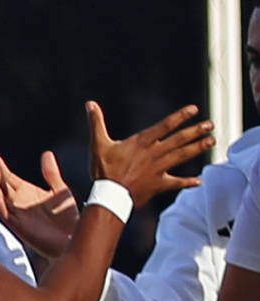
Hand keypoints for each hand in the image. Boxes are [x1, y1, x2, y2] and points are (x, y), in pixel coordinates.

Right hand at [0, 152, 82, 262]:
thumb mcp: (60, 190)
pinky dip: (0, 203)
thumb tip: (46, 154)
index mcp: (27, 192)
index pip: (9, 178)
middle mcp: (19, 202)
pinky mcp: (19, 225)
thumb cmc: (67, 218)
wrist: (74, 239)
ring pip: (1, 198)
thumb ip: (51, 173)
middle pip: (2, 185)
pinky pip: (5, 213)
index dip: (2, 168)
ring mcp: (17, 213)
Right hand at [89, 100, 213, 205]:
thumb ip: (96, 123)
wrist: (110, 196)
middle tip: (211, 124)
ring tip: (212, 141)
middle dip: (195, 131)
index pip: (164, 126)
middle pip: (179, 140)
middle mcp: (153, 154)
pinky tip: (199, 181)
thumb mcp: (98, 144)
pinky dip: (188, 182)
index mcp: (141, 143)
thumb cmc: (103, 169)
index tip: (194, 109)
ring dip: (197, 148)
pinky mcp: (159, 184)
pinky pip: (176, 183)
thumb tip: (89, 104)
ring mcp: (158, 169)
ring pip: (182, 156)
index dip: (179, 117)